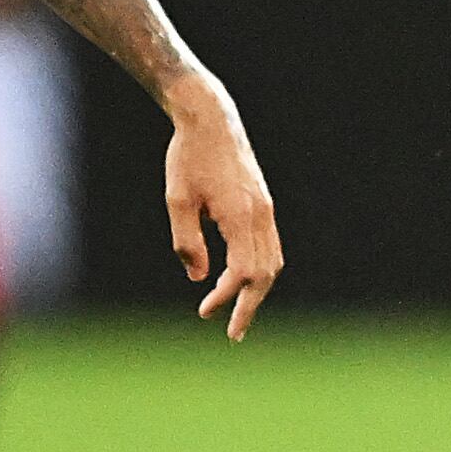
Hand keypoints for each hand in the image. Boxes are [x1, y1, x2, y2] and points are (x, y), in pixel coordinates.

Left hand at [164, 83, 281, 338]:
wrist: (210, 119)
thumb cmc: (188, 157)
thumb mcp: (177, 200)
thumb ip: (187, 242)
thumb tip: (198, 278)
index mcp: (240, 215)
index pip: (241, 272)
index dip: (225, 297)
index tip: (204, 312)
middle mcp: (261, 215)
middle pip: (265, 274)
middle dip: (249, 306)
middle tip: (233, 333)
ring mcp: (266, 209)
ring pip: (273, 262)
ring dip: (258, 289)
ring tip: (239, 311)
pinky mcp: (263, 204)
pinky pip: (270, 247)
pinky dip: (260, 269)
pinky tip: (242, 280)